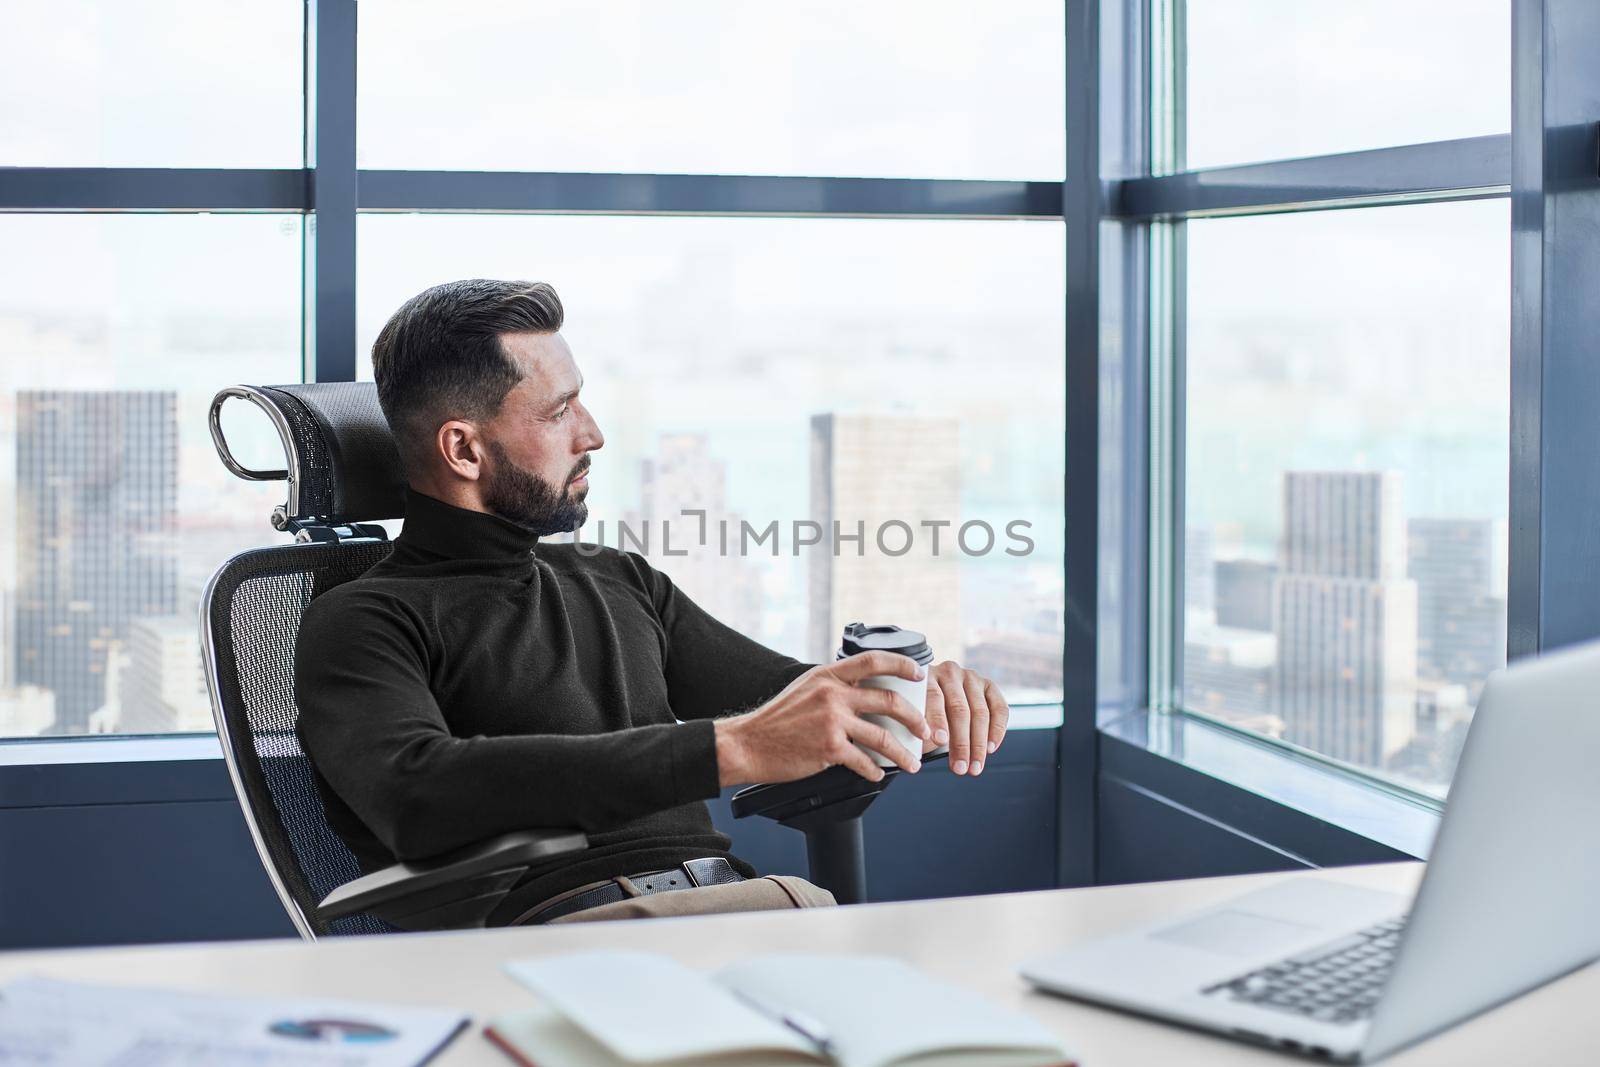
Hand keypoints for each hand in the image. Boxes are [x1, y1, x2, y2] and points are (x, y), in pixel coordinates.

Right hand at [714, 651, 930, 786]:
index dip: (902, 664)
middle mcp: (833, 695)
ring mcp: (832, 721)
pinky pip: (864, 761)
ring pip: (882, 737)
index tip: (919, 674)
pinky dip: (875, 771)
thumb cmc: (776, 719)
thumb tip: (863, 689)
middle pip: (888, 700)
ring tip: (912, 763)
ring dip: (902, 753)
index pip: (874, 660)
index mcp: (828, 676)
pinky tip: (878, 774)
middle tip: (925, 730)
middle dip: (915, 718)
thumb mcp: (805, 688)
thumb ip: (833, 686)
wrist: (748, 743)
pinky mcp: (829, 748)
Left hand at [923, 661, 1010, 775]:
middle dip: (961, 742)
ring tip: (974, 767)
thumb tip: (931, 745)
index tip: (938, 741)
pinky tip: (991, 748)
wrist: (935, 699)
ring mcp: (971, 677)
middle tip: (959, 768)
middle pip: (959, 708)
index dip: (937, 720)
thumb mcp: (914, 718)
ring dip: (978, 744)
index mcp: (926, 677)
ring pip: (980, 712)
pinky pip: (999, 708)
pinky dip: (997, 730)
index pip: (934, 697)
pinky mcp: (988, 685)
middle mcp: (950, 672)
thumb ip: (921, 728)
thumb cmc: (921, 713)